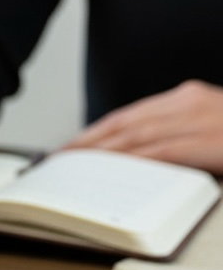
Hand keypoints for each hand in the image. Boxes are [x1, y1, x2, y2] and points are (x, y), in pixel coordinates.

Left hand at [65, 80, 222, 173]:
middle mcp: (189, 102)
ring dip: (103, 152)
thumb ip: (174, 133)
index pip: (129, 115)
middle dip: (89, 141)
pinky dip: (135, 160)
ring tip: (77, 166)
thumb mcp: (207, 126)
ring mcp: (201, 119)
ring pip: (138, 135)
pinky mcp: (212, 140)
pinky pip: (164, 150)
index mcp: (186, 98)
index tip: (72, 146)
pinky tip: (114, 171)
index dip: (96, 131)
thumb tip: (137, 156)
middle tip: (62, 158)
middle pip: (126, 122)